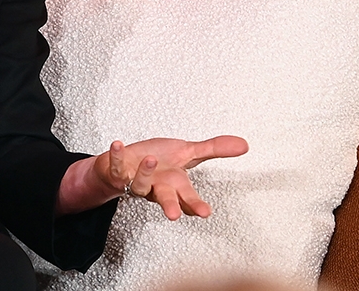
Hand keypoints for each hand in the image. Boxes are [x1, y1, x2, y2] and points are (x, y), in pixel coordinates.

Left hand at [97, 136, 248, 219]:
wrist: (128, 161)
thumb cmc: (159, 159)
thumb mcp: (188, 152)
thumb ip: (214, 149)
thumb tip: (243, 144)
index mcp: (175, 184)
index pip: (188, 198)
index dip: (195, 206)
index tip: (204, 212)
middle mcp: (156, 187)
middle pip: (165, 199)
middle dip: (170, 206)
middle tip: (174, 215)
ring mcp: (136, 181)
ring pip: (139, 184)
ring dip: (144, 173)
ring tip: (151, 160)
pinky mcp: (117, 172)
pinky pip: (115, 166)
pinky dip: (115, 156)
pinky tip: (118, 145)